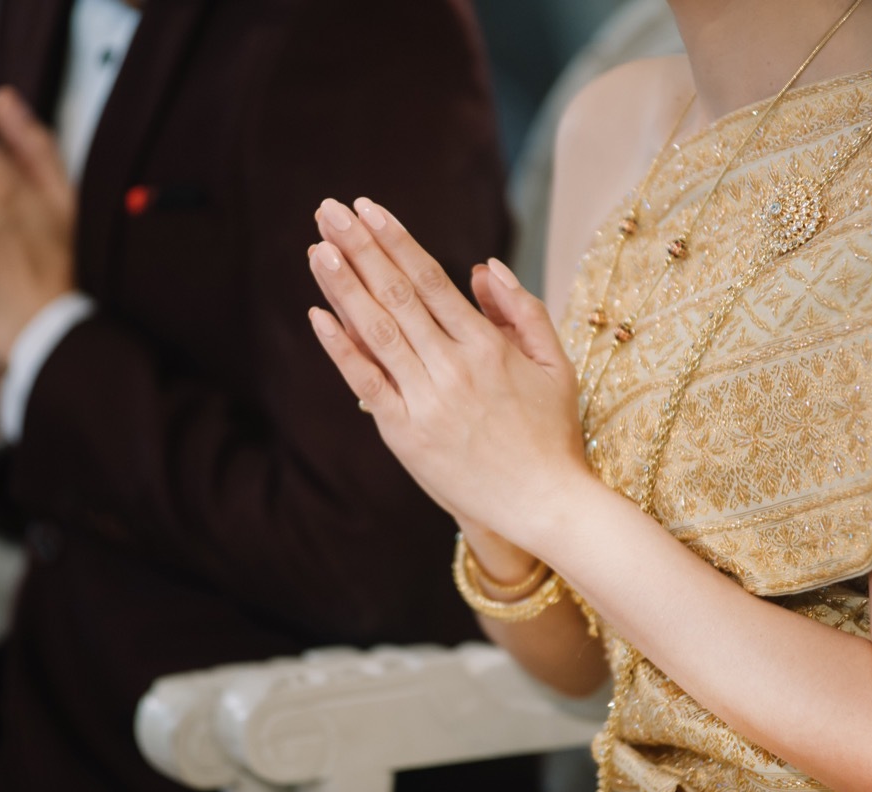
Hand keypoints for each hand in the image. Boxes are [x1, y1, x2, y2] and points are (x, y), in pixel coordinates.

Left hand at [307, 198, 588, 547]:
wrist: (545, 503)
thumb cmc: (552, 433)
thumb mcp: (553, 364)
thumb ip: (521, 311)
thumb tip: (482, 268)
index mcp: (488, 345)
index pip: (430, 279)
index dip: (394, 240)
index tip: (367, 208)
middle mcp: (453, 366)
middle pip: (396, 294)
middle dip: (359, 248)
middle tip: (328, 211)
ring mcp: (426, 400)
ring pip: (376, 331)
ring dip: (343, 286)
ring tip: (317, 248)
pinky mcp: (405, 434)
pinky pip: (366, 382)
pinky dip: (341, 348)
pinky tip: (319, 315)